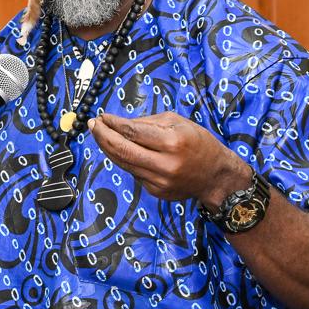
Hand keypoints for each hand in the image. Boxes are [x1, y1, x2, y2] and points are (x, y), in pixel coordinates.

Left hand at [88, 112, 247, 207]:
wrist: (216, 176)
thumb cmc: (198, 144)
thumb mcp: (178, 123)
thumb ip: (147, 122)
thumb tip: (118, 124)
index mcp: (173, 142)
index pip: (132, 132)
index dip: (113, 124)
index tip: (102, 117)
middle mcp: (165, 164)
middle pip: (122, 149)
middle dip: (102, 136)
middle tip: (92, 125)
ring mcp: (159, 181)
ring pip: (123, 163)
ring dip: (107, 148)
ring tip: (99, 135)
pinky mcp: (155, 191)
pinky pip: (133, 172)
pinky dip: (125, 160)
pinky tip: (121, 150)